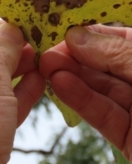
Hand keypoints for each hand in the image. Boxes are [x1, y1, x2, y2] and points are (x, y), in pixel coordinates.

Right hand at [40, 25, 131, 160]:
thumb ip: (120, 52)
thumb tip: (78, 35)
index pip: (121, 38)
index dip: (91, 33)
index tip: (63, 33)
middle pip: (106, 64)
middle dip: (75, 57)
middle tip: (47, 54)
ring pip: (101, 89)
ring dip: (72, 77)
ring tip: (47, 68)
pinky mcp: (130, 138)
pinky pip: (103, 114)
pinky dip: (80, 99)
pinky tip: (60, 85)